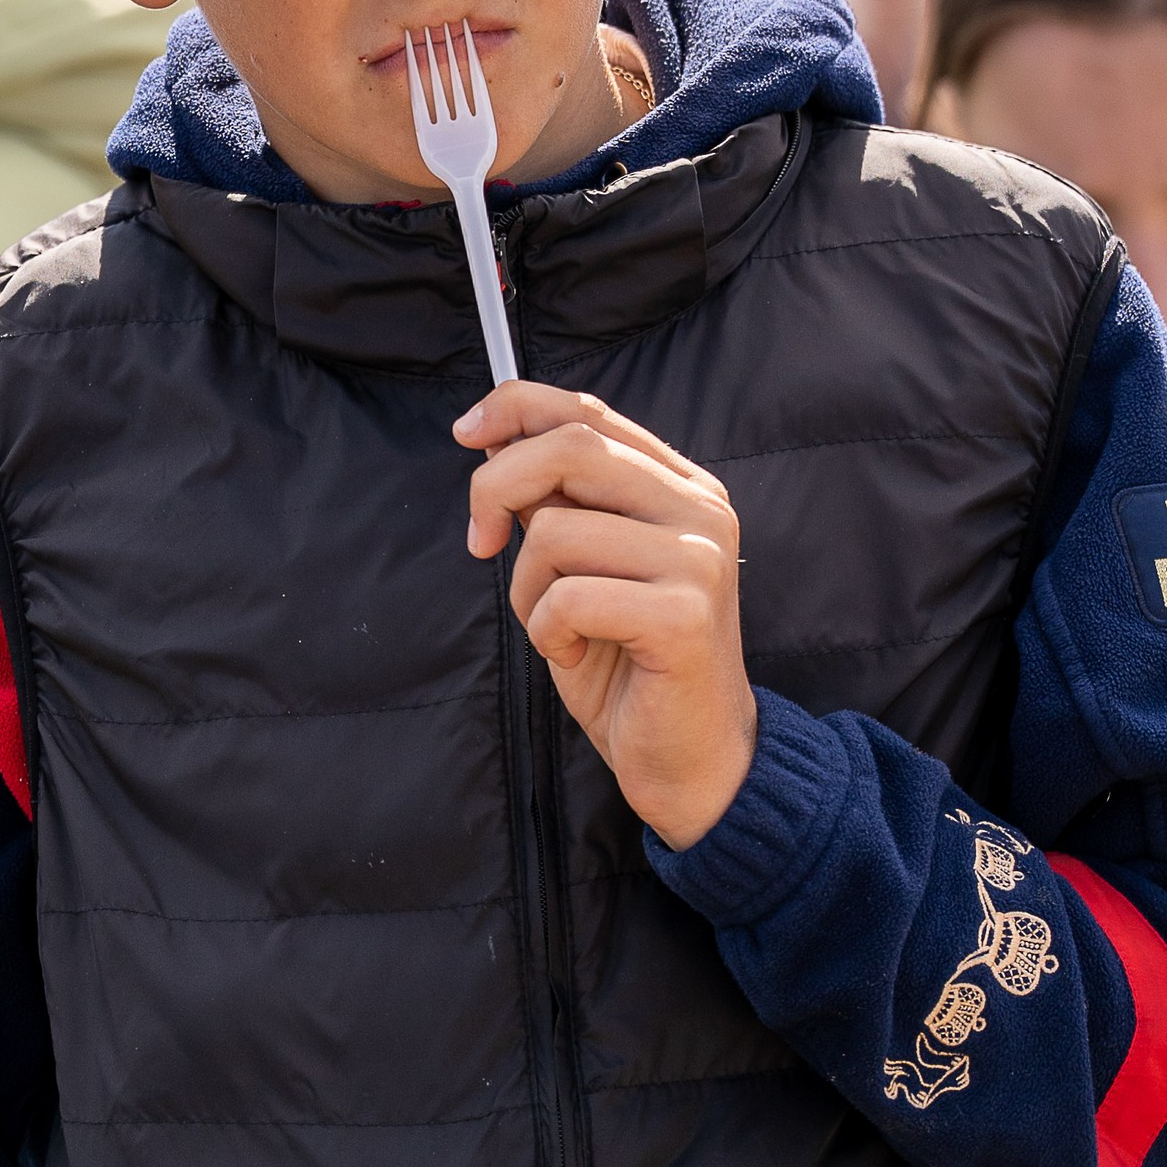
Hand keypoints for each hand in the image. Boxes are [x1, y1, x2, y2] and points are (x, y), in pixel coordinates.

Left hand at [456, 381, 755, 850]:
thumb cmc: (629, 664)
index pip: (590, 412)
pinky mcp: (684, 615)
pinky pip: (567, 598)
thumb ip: (559, 502)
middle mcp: (701, 509)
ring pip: (556, 532)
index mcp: (682, 487)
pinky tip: (577, 655)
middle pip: (572, 447)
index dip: (517, 407)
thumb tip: (491, 439)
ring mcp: (699, 559)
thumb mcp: (584, 567)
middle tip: (481, 543)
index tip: (466, 432)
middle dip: (496, 486)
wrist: (691, 759)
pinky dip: (547, 633)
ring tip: (558, 628)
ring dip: (526, 588)